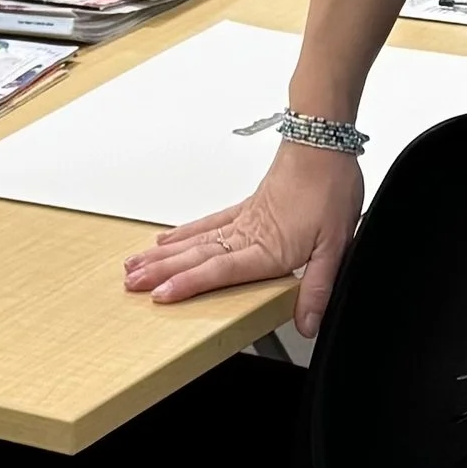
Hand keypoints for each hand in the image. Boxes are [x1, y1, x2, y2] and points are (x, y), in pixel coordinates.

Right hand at [120, 140, 361, 336]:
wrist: (324, 144)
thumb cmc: (329, 188)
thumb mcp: (335, 245)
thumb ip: (318, 287)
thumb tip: (306, 323)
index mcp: (267, 248)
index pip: (219, 271)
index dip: (188, 284)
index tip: (160, 294)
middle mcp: (247, 234)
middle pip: (196, 257)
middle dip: (161, 272)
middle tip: (130, 284)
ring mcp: (242, 220)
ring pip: (194, 241)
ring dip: (163, 256)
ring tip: (135, 265)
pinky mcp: (245, 207)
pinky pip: (207, 223)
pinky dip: (184, 233)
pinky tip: (167, 240)